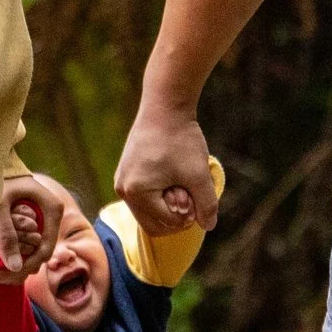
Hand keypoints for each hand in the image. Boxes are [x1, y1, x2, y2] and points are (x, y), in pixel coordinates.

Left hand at [0, 170, 78, 271]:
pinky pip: (31, 244)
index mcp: (53, 209)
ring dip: (17, 265)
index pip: (46, 249)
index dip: (26, 265)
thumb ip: (5, 236)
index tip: (3, 273)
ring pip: (36, 252)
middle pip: (42, 254)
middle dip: (20, 268)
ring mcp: (47, 219)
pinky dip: (16, 255)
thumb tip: (16, 268)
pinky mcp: (38, 221)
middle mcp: (54, 215)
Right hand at [114, 102, 219, 234]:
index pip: (164, 223)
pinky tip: (175, 176)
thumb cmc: (181, 139)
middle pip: (151, 222)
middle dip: (175, 214)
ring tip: (183, 183)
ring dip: (168, 204)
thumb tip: (209, 226)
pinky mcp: (126, 171)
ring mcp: (122, 180)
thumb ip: (206, 204)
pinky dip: (161, 193)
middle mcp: (123, 189)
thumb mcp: (198, 175)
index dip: (186, 217)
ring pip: (148, 210)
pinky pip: (144, 196)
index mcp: (136, 192)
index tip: (198, 197)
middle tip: (191, 194)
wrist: (165, 105)